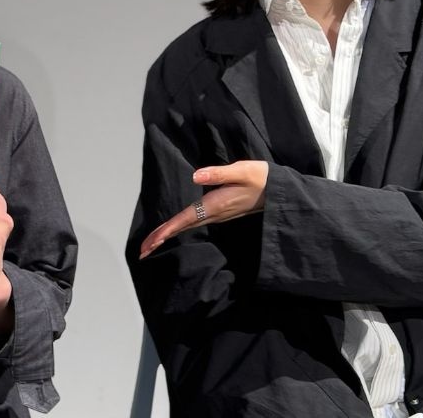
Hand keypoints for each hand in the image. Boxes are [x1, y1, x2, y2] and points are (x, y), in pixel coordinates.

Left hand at [138, 160, 268, 258]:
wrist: (280, 192)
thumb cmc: (261, 178)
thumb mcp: (242, 171)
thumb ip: (218, 173)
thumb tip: (196, 177)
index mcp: (215, 205)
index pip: (185, 219)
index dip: (166, 230)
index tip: (151, 242)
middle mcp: (214, 213)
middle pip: (182, 227)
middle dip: (161, 239)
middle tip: (142, 251)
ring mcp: (217, 215)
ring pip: (187, 226)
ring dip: (169, 235)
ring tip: (151, 244)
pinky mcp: (220, 212)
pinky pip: (194, 222)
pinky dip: (180, 227)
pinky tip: (174, 229)